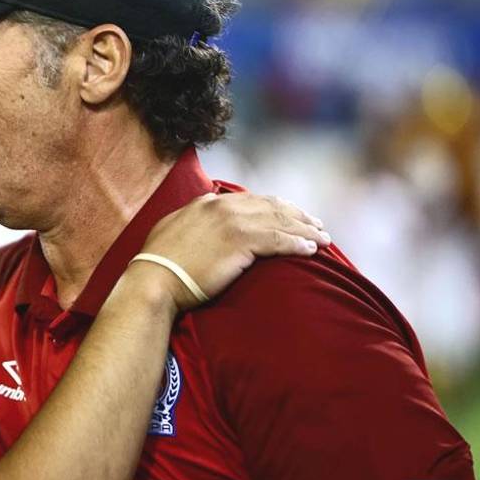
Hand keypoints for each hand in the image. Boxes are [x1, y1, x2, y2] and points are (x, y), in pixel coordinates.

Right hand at [134, 192, 328, 311]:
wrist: (155, 279)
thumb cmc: (158, 264)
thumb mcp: (172, 229)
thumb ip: (192, 215)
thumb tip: (204, 205)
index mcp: (206, 203)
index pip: (251, 199)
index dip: (276, 206)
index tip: (292, 214)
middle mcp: (222, 207)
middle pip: (272, 207)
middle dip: (298, 216)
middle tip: (317, 226)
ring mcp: (232, 223)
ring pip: (280, 222)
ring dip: (306, 230)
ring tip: (324, 240)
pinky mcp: (241, 242)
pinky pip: (279, 241)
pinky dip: (298, 244)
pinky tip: (312, 250)